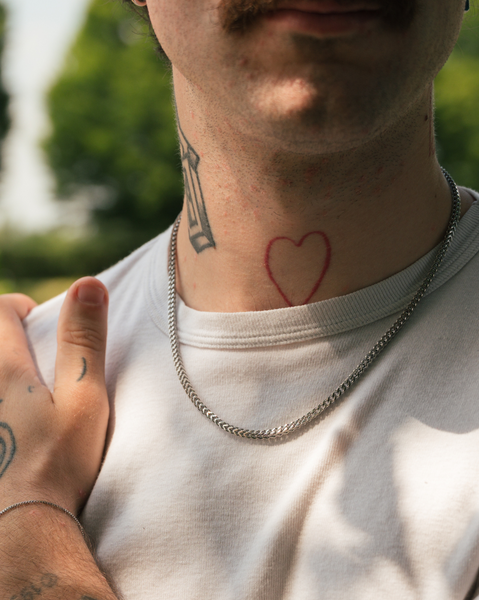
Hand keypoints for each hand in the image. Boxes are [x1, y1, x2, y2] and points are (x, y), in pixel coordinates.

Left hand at [0, 277, 108, 514]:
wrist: (17, 528)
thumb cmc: (57, 462)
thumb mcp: (84, 397)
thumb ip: (84, 339)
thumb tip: (88, 283)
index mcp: (3, 369)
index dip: (17, 307)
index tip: (35, 321)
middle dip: (3, 340)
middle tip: (26, 357)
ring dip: (1, 372)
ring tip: (18, 390)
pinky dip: (2, 401)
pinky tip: (10, 423)